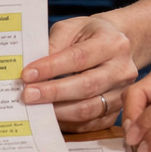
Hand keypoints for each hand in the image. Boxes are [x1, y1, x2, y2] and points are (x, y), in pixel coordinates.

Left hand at [21, 15, 138, 131]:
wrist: (115, 46)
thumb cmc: (89, 35)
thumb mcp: (72, 28)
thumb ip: (54, 45)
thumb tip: (33, 72)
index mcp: (113, 43)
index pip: (79, 58)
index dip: (52, 68)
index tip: (27, 75)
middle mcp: (122, 70)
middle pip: (86, 86)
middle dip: (53, 92)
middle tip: (28, 95)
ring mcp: (121, 93)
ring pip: (89, 109)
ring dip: (59, 111)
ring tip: (36, 107)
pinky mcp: (116, 111)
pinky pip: (91, 123)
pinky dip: (68, 123)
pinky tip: (51, 116)